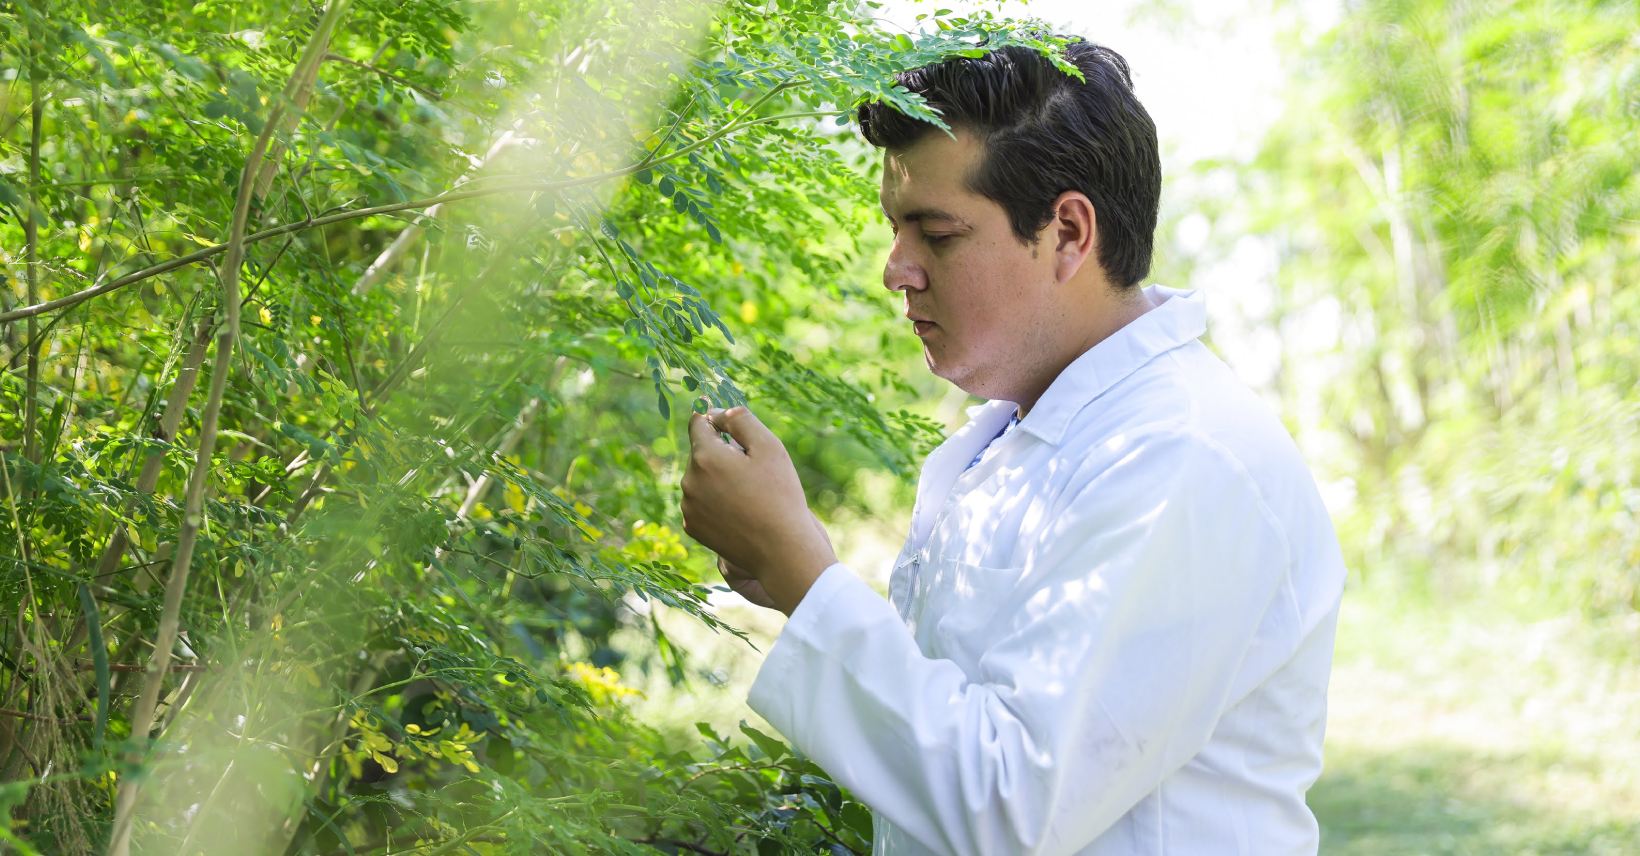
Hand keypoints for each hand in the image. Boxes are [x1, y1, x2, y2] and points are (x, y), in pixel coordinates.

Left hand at [681, 405, 836, 615]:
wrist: (781, 550)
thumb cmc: (780, 495)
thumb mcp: (769, 446)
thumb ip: (741, 419)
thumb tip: (719, 413)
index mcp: (704, 457)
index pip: (697, 422)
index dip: (714, 418)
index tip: (728, 423)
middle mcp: (689, 481)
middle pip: (700, 452)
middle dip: (721, 453)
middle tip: (753, 469)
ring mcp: (689, 507)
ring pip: (700, 479)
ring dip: (717, 478)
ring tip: (749, 493)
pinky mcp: (693, 528)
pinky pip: (700, 502)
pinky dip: (715, 501)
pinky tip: (740, 511)